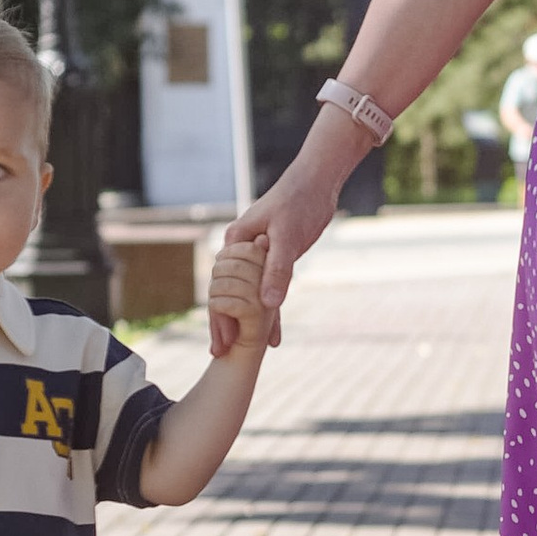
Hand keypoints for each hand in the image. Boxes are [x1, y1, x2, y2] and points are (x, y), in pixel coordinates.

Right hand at [213, 138, 345, 357]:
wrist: (317, 181)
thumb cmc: (298, 202)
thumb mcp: (288, 237)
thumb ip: (278, 269)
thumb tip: (267, 303)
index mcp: (235, 244)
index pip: (221, 289)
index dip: (220, 318)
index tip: (221, 343)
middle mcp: (241, 252)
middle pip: (228, 296)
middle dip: (225, 325)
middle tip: (221, 354)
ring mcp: (257, 257)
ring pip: (247, 296)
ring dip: (245, 323)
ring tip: (238, 353)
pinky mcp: (275, 260)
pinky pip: (268, 290)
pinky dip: (269, 312)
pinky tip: (272, 336)